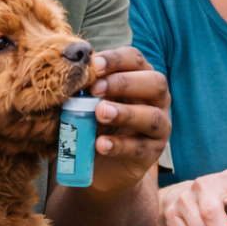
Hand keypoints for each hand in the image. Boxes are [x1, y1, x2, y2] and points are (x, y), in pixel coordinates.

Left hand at [88, 48, 171, 193]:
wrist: (99, 166)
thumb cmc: (94, 124)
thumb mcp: (87, 103)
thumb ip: (84, 90)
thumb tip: (68, 73)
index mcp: (140, 79)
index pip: (136, 60)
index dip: (116, 59)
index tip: (93, 65)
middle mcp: (156, 101)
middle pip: (156, 83)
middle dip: (125, 83)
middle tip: (96, 89)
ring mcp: (158, 128)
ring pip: (153, 117)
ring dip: (126, 113)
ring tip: (101, 113)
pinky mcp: (152, 153)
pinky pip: (141, 148)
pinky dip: (120, 145)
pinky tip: (100, 144)